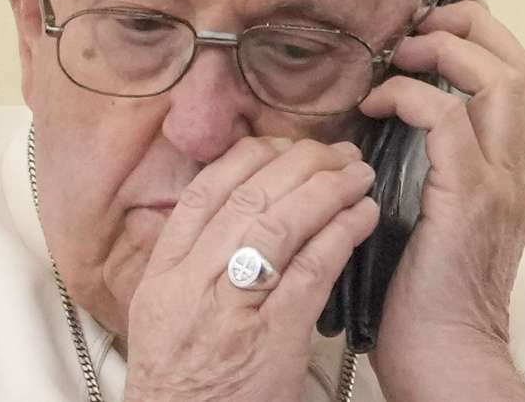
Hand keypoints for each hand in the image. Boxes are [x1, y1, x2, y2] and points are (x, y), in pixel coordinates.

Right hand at [124, 137, 379, 401]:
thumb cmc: (182, 383)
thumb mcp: (161, 314)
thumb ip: (186, 261)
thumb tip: (217, 208)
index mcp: (164, 276)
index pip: (203, 194)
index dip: (246, 159)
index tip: (279, 145)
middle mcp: (193, 286)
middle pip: (246, 198)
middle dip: (296, 164)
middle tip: (333, 152)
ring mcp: (232, 311)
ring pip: (279, 224)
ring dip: (326, 189)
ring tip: (357, 174)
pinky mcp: (273, 339)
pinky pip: (311, 270)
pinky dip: (340, 235)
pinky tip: (362, 217)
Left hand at [361, 0, 524, 401]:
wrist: (444, 356)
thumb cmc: (420, 295)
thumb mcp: (423, 215)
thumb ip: (415, 168)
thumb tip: (365, 126)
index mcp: (501, 171)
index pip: (513, 80)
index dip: (474, 39)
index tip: (421, 32)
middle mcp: (510, 171)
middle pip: (520, 67)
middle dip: (470, 27)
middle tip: (416, 26)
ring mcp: (496, 184)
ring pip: (501, 82)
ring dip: (447, 51)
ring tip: (400, 54)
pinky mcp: (468, 201)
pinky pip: (450, 122)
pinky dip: (413, 98)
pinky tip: (376, 105)